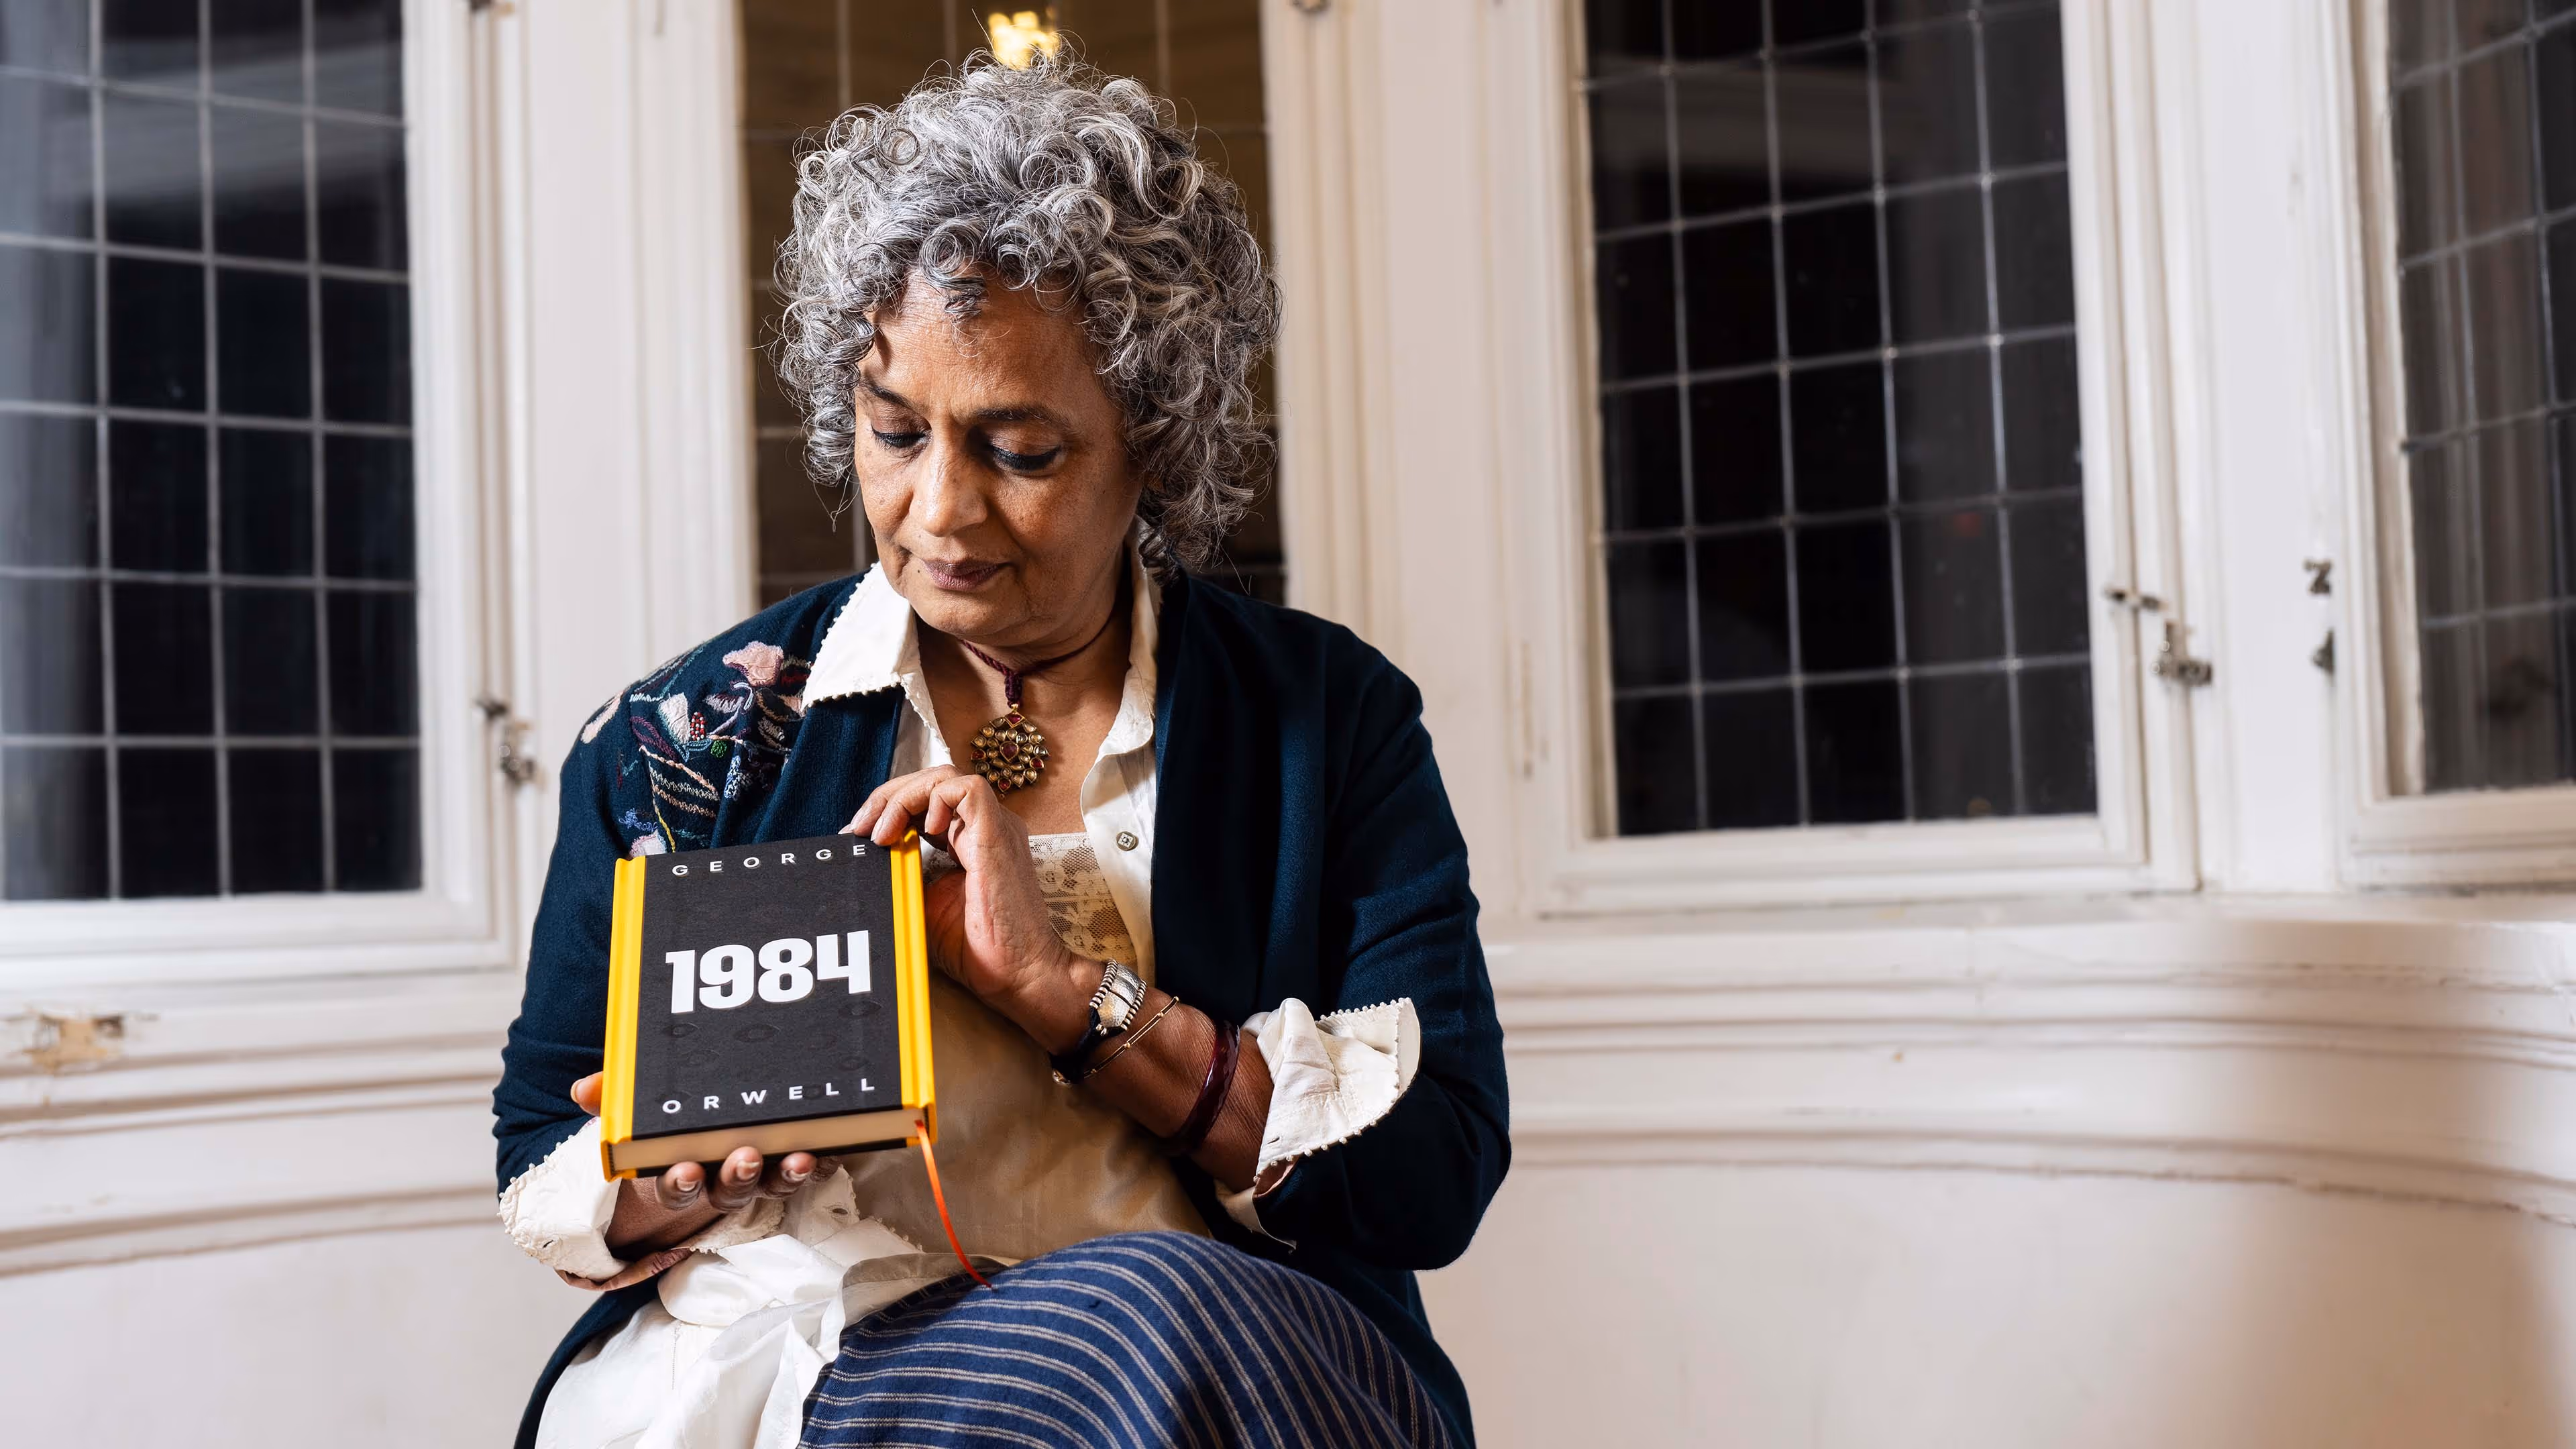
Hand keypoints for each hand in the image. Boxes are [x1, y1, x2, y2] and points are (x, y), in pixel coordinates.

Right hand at [568, 1072, 814, 1252]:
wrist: (717, 1118)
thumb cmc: (675, 1120)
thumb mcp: (641, 1107)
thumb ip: (614, 1097)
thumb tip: (585, 1090)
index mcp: (683, 1171)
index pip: (675, 1188)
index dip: (679, 1184)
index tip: (683, 1170)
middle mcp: (724, 1179)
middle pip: (729, 1192)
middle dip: (736, 1178)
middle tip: (743, 1159)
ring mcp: (764, 1173)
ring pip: (775, 1183)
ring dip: (786, 1173)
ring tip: (797, 1157)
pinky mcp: (800, 1159)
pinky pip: (818, 1166)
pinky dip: (827, 1158)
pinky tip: (834, 1146)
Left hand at [848, 765, 1093, 1048]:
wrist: (1019, 974)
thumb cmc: (979, 948)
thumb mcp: (924, 904)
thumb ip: (903, 874)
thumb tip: (866, 858)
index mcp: (970, 839)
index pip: (926, 800)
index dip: (889, 808)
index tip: (858, 836)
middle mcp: (984, 827)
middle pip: (931, 781)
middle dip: (887, 797)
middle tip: (859, 828)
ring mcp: (994, 827)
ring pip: (945, 777)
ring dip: (903, 796)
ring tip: (881, 830)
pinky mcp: (997, 836)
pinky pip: (967, 789)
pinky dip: (934, 799)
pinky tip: (919, 830)